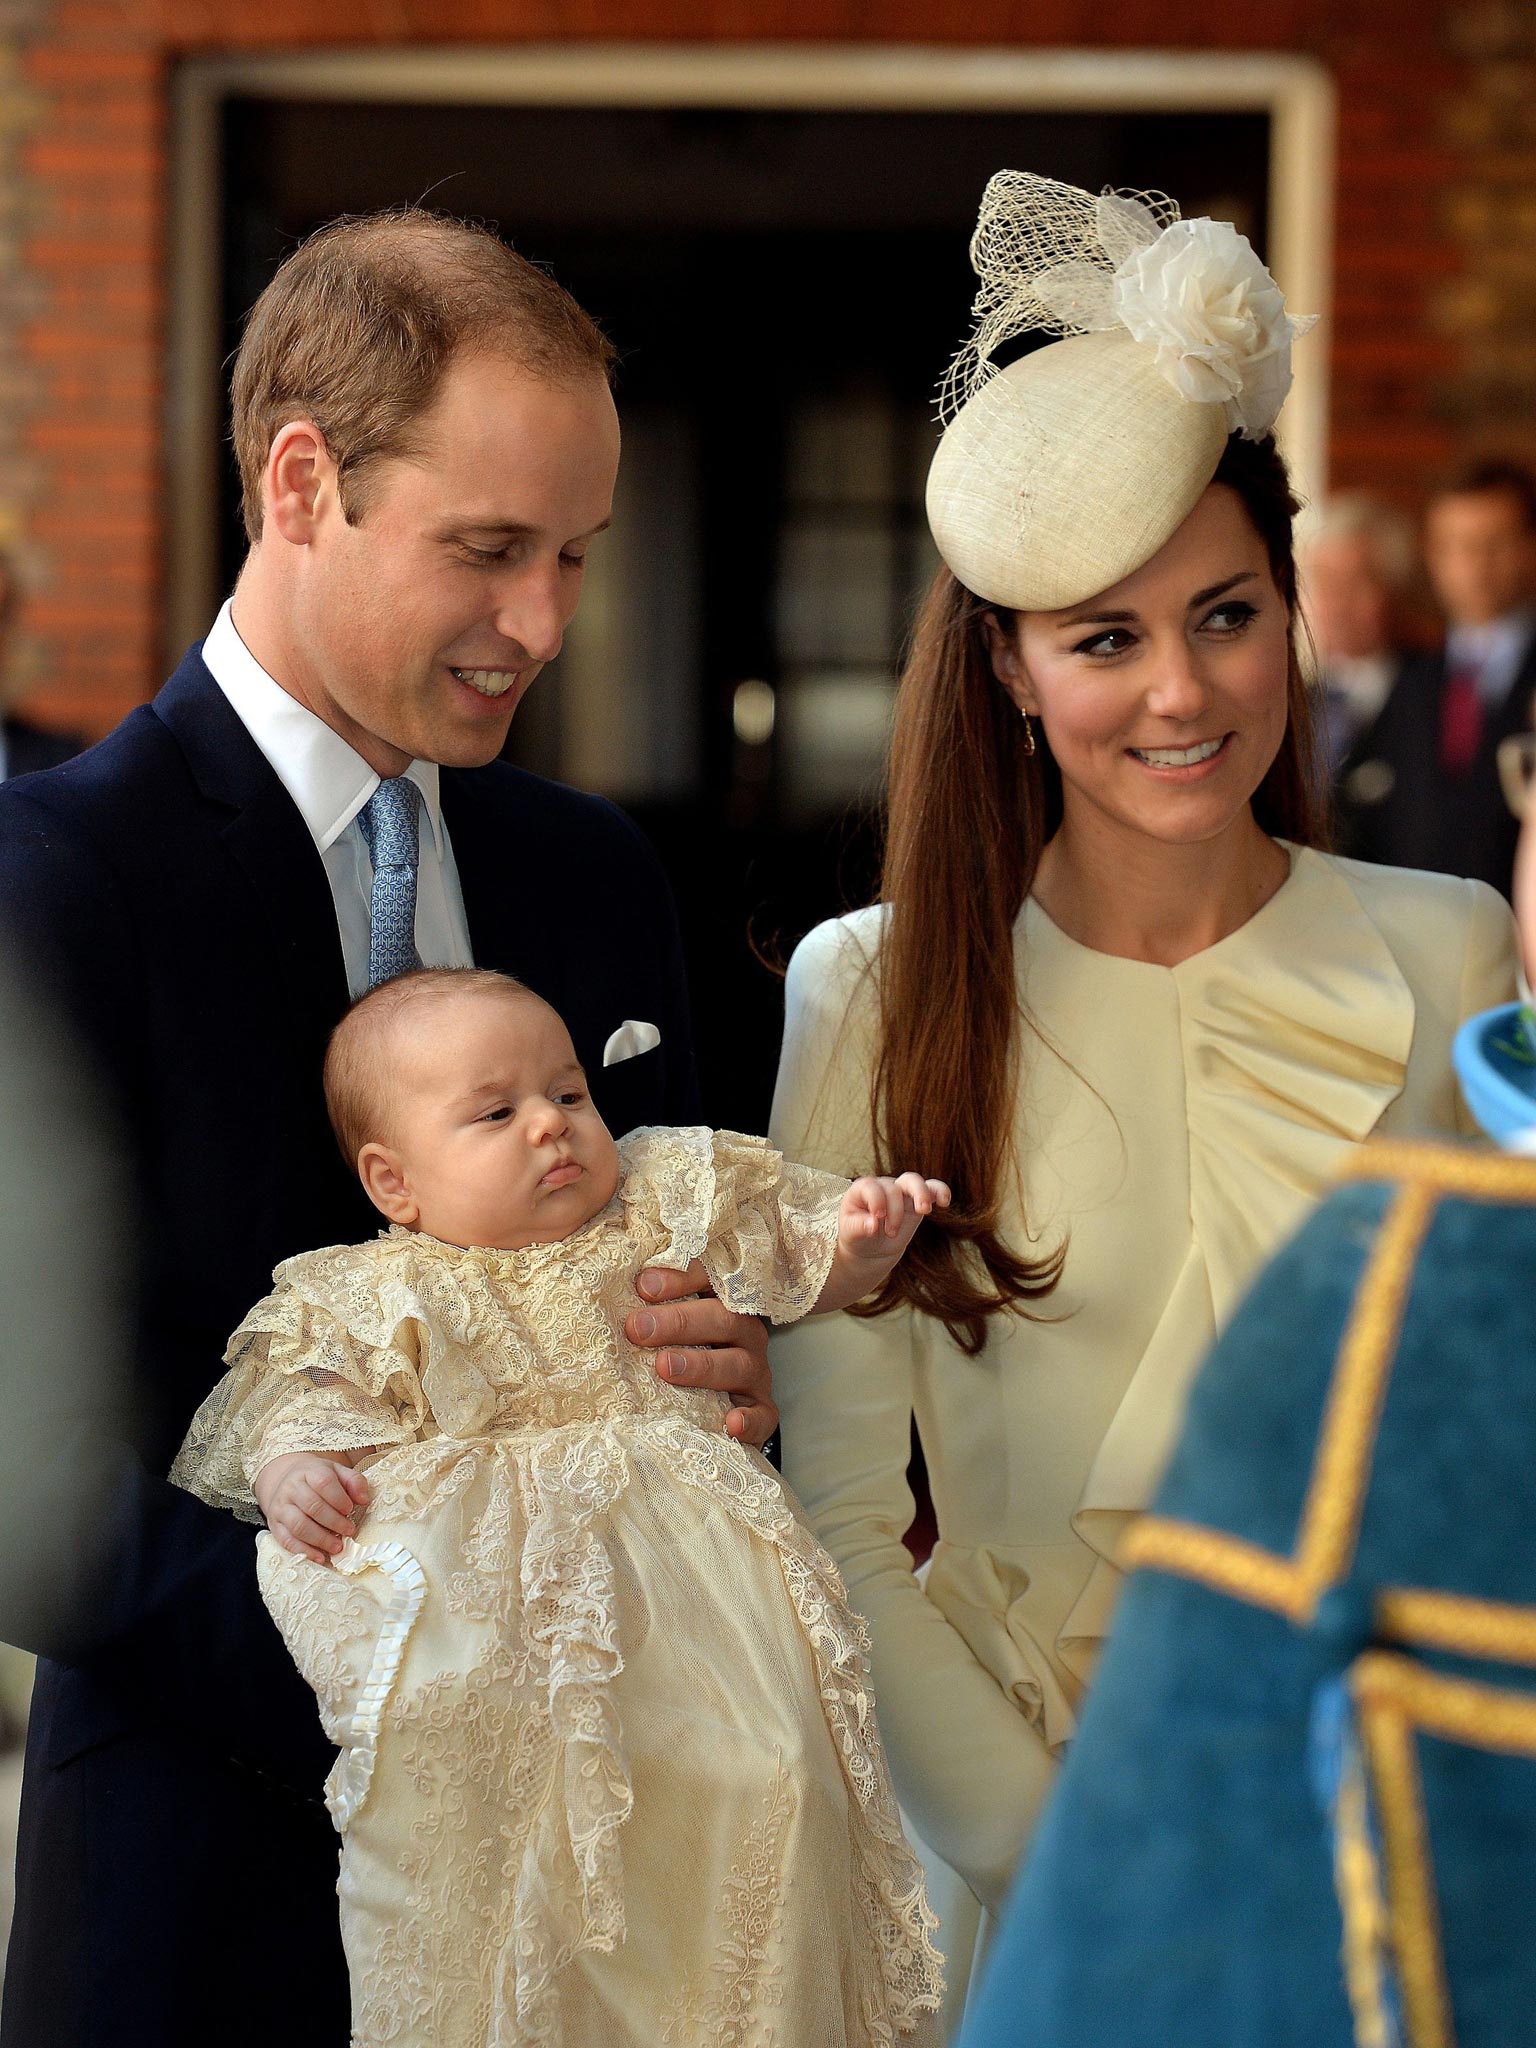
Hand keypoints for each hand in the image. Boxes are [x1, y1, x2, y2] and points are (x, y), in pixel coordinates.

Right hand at [253, 1452, 371, 1565]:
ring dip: (321, 1539)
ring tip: (337, 1546)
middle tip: (349, 1531)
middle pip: (312, 1506)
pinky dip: (304, 1551)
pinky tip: (320, 1557)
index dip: (339, 1498)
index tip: (350, 1509)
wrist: (286, 1481)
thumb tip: (364, 1499)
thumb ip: (354, 1481)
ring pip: (299, 1526)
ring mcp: (280, 1507)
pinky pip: (287, 1541)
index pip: (323, 1483)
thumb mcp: (337, 1472)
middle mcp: (291, 1488)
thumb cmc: (317, 1479)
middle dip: (334, 1521)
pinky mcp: (275, 1525)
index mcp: (309, 1472)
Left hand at [625, 1261, 776, 1446]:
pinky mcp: (762, 1409)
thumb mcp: (668, 1323)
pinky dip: (750, 1420)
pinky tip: (731, 1423)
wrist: (717, 1401)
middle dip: (679, 1322)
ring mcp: (755, 1372)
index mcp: (724, 1302)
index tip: (643, 1286)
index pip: (710, 1279)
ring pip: (738, 1364)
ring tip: (665, 1367)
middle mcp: (745, 1333)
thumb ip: (649, 1306)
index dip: (681, 1278)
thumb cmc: (681, 1350)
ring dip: (701, 1365)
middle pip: (723, 1319)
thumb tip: (616, 1291)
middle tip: (638, 1328)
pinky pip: (763, 1415)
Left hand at [839, 1173, 951, 1261]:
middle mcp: (882, 1187)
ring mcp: (901, 1192)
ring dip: (920, 1194)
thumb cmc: (857, 1236)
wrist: (871, 1246)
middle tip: (891, 1232)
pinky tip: (945, 1202)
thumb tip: (872, 1225)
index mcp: (862, 1190)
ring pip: (913, 1181)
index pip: (871, 1187)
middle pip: (893, 1187)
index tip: (877, 1218)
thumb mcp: (851, 1233)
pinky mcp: (917, 1201)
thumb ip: (858, 1227)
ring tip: (924, 1211)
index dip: (876, 1201)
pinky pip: (932, 1190)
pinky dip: (940, 1192)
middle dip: (894, 1209)